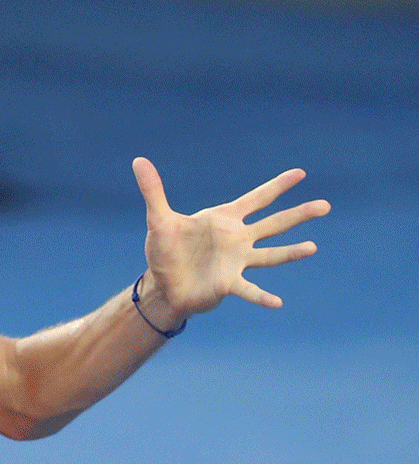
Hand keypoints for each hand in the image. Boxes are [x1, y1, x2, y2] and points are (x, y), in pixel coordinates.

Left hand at [132, 157, 330, 317]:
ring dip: (290, 252)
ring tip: (313, 247)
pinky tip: (277, 303)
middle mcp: (236, 239)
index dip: (277, 186)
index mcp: (224, 220)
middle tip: (325, 205)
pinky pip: (248, 290)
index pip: (256, 199)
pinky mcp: (228, 284)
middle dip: (298, 214)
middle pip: (273, 224)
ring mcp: (236, 262)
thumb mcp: (158, 219)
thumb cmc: (166, 251)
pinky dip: (261, 297)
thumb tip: (138, 160)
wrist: (163, 285)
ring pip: (270, 255)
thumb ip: (153, 191)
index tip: (300, 173)